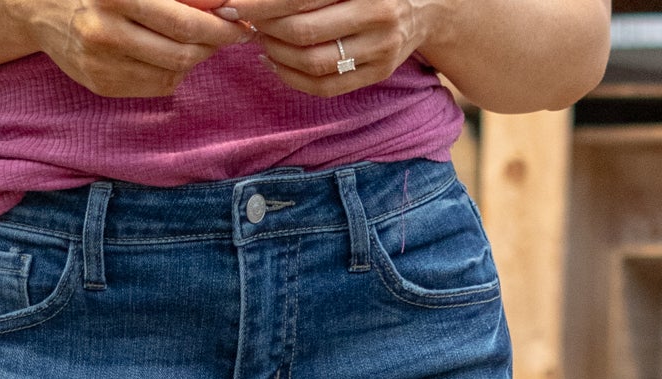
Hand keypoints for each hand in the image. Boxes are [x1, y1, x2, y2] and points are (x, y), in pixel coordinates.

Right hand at [3, 0, 250, 95]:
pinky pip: (155, 86)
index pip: (187, 19)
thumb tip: (220, 2)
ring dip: (197, 57)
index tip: (240, 18)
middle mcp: (107, 30)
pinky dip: (173, 71)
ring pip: (173, 71)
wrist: (39, 4)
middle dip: (216, 42)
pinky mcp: (101, 85)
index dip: (221, 23)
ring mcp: (102, 63)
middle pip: (184, 50)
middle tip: (233, 32)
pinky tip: (173, 53)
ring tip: (203, 40)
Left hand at [216, 0, 448, 95]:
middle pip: (305, 32)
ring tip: (262, 41)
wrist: (426, 3)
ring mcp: (380, 48)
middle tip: (248, 22)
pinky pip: (327, 86)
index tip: (235, 5)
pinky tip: (276, 64)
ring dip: (278, 54)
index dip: (264, 5)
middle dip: (267, 29)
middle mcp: (377, 15)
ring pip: (314, 63)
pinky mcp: (379, 72)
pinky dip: (293, 79)